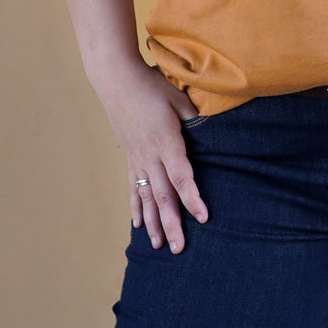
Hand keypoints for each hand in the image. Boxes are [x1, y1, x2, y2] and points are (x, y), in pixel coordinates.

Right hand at [95, 60, 209, 253]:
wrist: (117, 79)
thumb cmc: (151, 85)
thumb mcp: (178, 98)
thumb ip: (194, 119)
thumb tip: (210, 133)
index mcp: (167, 142)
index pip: (182, 177)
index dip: (193, 198)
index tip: (203, 217)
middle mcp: (150, 156)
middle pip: (163, 196)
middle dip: (172, 224)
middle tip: (178, 249)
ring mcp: (137, 158)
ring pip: (145, 197)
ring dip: (152, 222)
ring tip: (157, 245)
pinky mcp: (129, 156)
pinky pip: (132, 187)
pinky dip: (135, 207)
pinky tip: (137, 223)